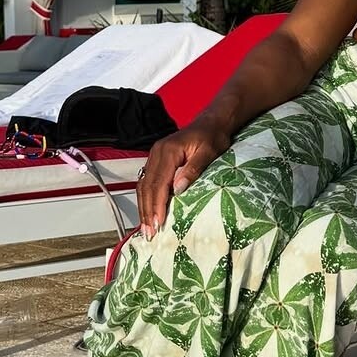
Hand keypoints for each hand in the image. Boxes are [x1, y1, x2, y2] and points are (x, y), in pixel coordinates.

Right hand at [136, 122, 231, 238]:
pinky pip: (147, 181)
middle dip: (147, 211)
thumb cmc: (213, 136)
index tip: (158, 223)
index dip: (157, 205)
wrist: (211, 123)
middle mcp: (157, 153)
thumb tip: (178, 189)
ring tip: (146, 228)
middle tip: (149, 232)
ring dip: (144, 207)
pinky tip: (148, 212)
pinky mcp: (157, 160)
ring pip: (144, 185)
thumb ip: (193, 169)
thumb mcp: (209, 152)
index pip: (158, 183)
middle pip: (147, 186)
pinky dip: (146, 198)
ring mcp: (155, 156)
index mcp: (168, 151)